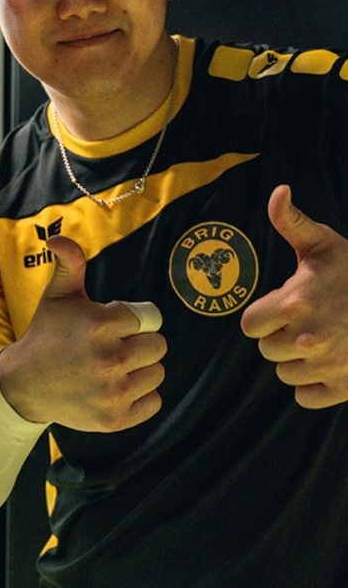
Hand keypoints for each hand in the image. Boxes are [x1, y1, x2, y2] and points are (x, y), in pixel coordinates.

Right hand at [0, 236, 166, 431]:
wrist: (25, 384)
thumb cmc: (47, 334)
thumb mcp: (57, 295)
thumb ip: (70, 263)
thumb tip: (56, 238)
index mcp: (100, 325)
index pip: (147, 318)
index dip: (129, 320)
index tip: (109, 325)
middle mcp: (110, 360)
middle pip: (158, 346)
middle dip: (140, 342)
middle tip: (113, 346)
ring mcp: (113, 393)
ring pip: (158, 373)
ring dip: (141, 369)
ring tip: (112, 367)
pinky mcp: (115, 419)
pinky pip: (154, 402)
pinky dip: (140, 396)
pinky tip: (116, 388)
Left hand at [241, 185, 347, 407]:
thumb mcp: (325, 244)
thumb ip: (291, 221)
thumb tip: (278, 190)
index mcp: (296, 302)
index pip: (250, 325)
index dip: (264, 316)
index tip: (284, 307)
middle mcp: (308, 338)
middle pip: (267, 351)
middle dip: (281, 337)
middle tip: (307, 323)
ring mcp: (327, 365)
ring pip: (285, 374)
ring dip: (297, 361)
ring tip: (321, 340)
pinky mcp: (344, 388)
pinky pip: (305, 397)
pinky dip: (314, 386)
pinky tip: (330, 363)